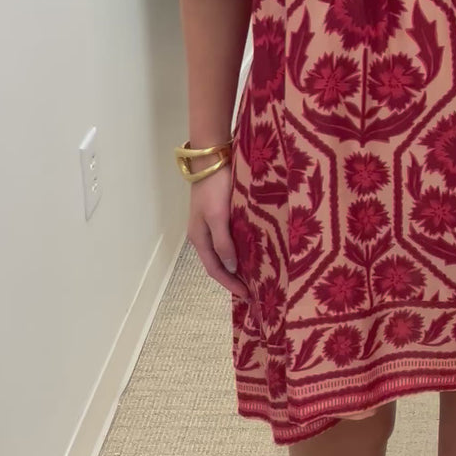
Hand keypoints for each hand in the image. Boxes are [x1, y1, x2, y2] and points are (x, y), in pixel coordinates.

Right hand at [186, 163, 248, 297]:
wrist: (211, 159)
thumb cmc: (214, 188)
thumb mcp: (218, 217)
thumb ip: (223, 242)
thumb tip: (231, 267)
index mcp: (200, 239)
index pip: (215, 270)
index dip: (230, 285)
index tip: (248, 296)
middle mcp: (203, 236)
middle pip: (219, 264)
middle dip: (234, 279)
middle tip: (255, 290)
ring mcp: (210, 226)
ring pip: (224, 253)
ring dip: (238, 266)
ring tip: (256, 275)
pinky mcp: (220, 215)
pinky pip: (229, 240)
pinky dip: (240, 250)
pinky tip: (253, 251)